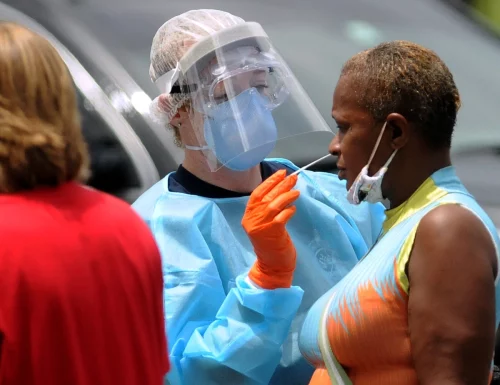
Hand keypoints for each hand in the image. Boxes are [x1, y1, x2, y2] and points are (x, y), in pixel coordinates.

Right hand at [242, 170, 299, 288]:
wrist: (272, 266)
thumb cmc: (271, 243)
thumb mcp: (265, 224)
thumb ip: (268, 209)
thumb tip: (282, 188)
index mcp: (248, 216)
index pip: (257, 194)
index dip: (269, 182)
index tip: (281, 173)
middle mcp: (252, 220)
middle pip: (266, 197)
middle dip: (280, 185)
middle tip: (293, 177)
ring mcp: (261, 226)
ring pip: (274, 204)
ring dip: (286, 195)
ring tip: (297, 191)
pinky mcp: (272, 232)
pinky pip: (282, 216)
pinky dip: (289, 210)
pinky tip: (294, 208)